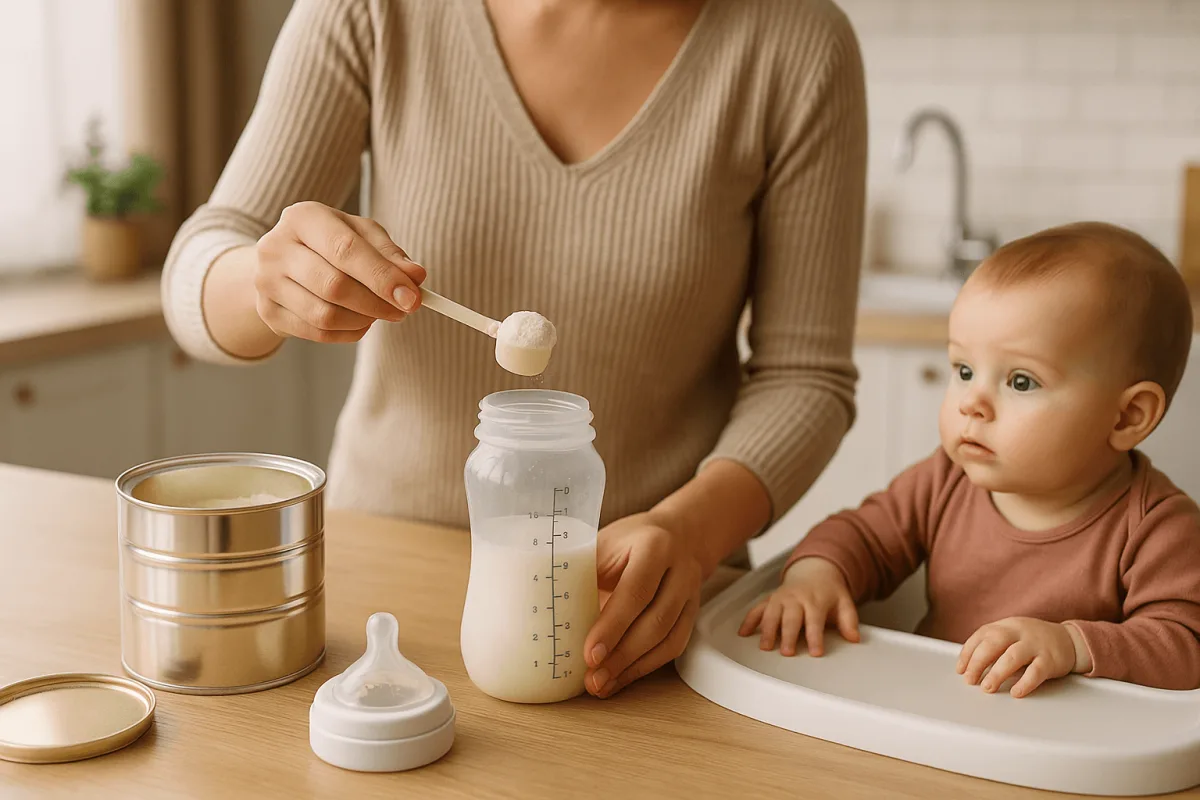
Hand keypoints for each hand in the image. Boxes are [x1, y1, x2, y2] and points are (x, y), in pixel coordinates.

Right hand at [254, 201, 426, 342]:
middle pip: (334, 286)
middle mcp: (277, 247)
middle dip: (377, 303)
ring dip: (364, 320)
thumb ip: (390, 254)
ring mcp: (267, 282)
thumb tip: (415, 277)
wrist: (282, 262)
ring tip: (380, 312)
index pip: (346, 250)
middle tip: (403, 309)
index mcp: (303, 217)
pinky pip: (318, 333)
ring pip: (325, 315)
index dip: (382, 277)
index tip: (413, 297)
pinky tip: (360, 321)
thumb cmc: (330, 244)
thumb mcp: (362, 236)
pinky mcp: (268, 312)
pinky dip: (348, 333)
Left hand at [583, 511, 703, 698]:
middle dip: (622, 655)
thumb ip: (582, 573)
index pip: (636, 591)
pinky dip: (645, 667)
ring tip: (601, 684)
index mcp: (654, 546)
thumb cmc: (630, 541)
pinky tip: (621, 678)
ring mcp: (690, 595)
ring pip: (668, 640)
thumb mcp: (604, 544)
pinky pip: (673, 648)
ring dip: (632, 668)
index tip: (589, 654)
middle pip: (655, 621)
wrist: (676, 536)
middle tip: (593, 678)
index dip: (613, 626)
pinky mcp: (691, 615)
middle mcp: (680, 571)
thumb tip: (545, 611)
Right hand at [738, 557, 859, 656]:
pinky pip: (757, 609)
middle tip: (787, 652)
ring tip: (765, 647)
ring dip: (767, 630)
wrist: (814, 570)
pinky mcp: (770, 599)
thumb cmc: (828, 592)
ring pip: (771, 613)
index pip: (815, 620)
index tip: (816, 652)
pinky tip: (743, 633)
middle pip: (790, 618)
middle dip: (788, 635)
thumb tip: (854, 637)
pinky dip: (749, 620)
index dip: (815, 637)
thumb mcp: (844, 603)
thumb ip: (849, 621)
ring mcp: (781, 598)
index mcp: (815, 601)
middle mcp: (796, 599)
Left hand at [957, 617, 1089, 697]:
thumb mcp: (1012, 636)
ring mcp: (1036, 644)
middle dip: (978, 662)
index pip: (982, 635)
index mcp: (1006, 625)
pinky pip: (1036, 672)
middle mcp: (1019, 632)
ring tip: (987, 688)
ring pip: (1012, 657)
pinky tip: (1015, 692)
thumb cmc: (1033, 641)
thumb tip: (969, 667)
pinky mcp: (1051, 659)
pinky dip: (1024, 683)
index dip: (968, 652)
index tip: (960, 670)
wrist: (1069, 640)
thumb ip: (993, 646)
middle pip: (993, 643)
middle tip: (970, 680)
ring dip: (997, 673)